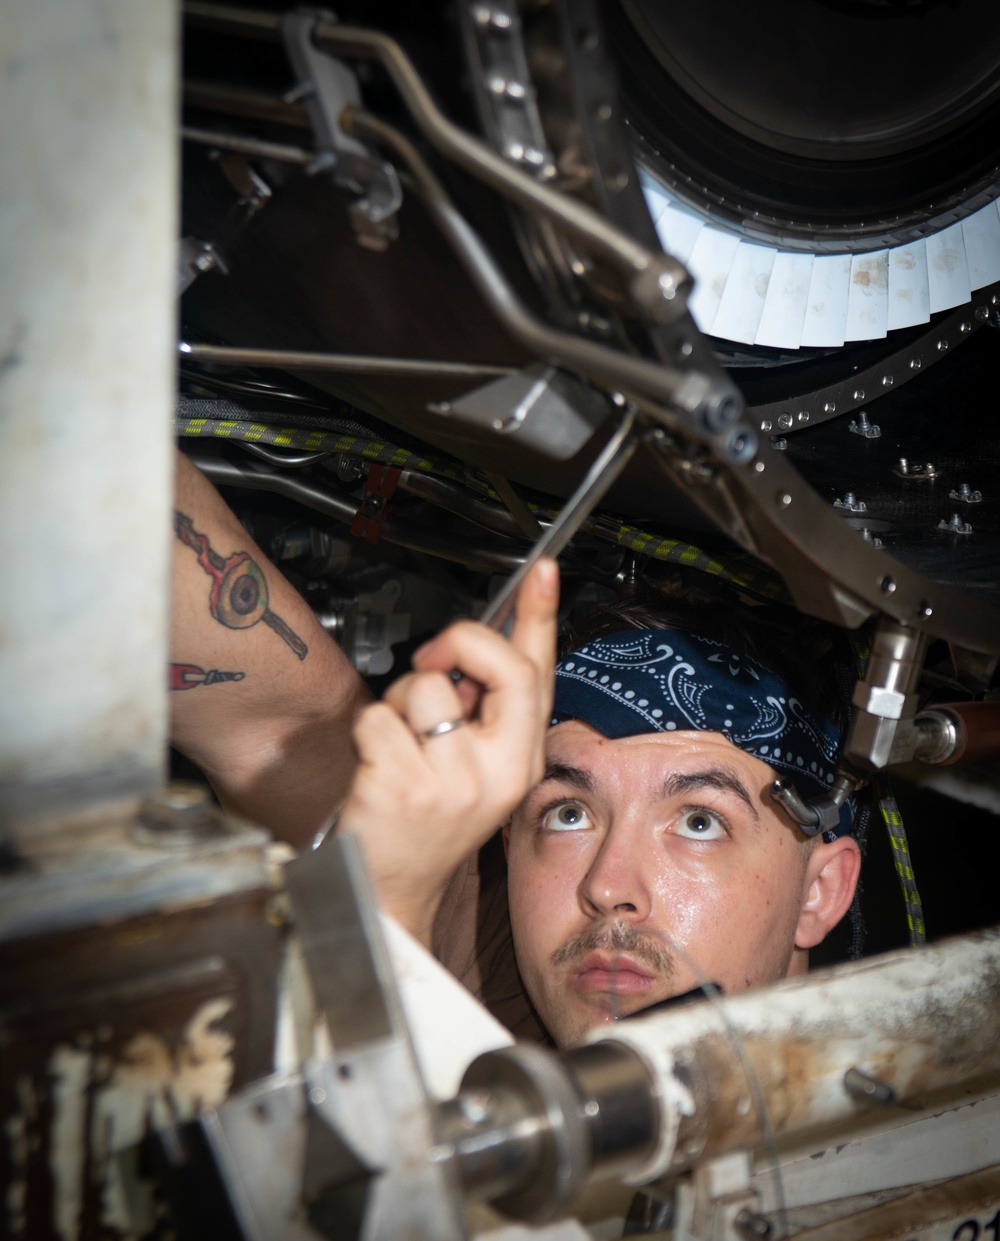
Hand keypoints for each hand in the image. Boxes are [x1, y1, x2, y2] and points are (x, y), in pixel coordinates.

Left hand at [338, 558, 558, 945]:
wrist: (390, 888)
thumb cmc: (425, 820)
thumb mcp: (471, 767)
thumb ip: (479, 711)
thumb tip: (464, 656)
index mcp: (520, 759)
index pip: (538, 675)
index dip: (541, 615)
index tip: (544, 570)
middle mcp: (499, 770)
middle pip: (499, 665)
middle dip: (460, 643)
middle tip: (433, 659)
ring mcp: (455, 781)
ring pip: (425, 686)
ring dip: (399, 703)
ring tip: (399, 743)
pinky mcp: (408, 787)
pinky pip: (379, 718)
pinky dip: (368, 732)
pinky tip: (375, 767)